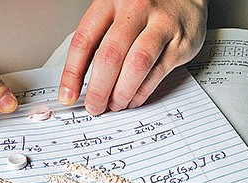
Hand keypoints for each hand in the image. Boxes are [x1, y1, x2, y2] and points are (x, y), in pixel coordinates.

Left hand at [59, 0, 207, 114]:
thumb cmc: (147, 9)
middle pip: (110, 55)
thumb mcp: (118, 12)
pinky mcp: (180, 43)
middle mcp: (135, 9)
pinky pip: (157, 73)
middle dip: (99, 89)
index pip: (84, 40)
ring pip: (136, 65)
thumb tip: (80, 82)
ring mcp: (160, 25)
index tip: (68, 95)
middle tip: (94, 107)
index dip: (72, 73)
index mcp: (111, 1)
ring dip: (122, 92)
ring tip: (115, 105)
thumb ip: (100, 40)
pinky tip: (133, 99)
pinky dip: (141, 92)